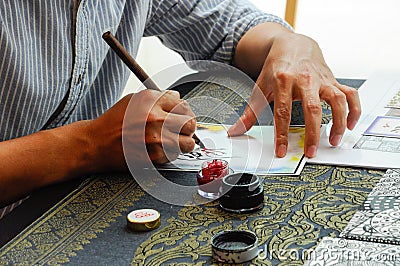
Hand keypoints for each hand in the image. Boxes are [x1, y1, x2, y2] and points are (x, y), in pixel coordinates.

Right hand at [90, 90, 195, 171]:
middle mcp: (155, 118)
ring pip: (188, 142)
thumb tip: (178, 97)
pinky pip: (176, 155)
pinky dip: (172, 153)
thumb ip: (158, 97)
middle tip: (182, 128)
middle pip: (190, 122)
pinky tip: (160, 148)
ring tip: (173, 140)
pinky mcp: (155, 156)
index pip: (183, 104)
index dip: (183, 111)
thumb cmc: (113, 122)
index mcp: (150, 101)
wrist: (96, 143)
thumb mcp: (134, 100)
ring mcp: (156, 138)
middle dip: (188, 126)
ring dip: (183, 142)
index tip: (181, 115)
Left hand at [229, 31, 360, 157]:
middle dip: (312, 132)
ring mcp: (322, 80)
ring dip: (338, 122)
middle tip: (310, 152)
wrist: (292, 44)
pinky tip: (350, 125)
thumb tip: (235, 131)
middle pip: (312, 107)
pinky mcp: (333, 80)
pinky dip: (354, 109)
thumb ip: (250, 112)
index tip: (282, 151)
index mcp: (283, 81)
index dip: (282, 133)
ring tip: (333, 141)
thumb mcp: (260, 87)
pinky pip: (350, 94)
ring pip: (336, 100)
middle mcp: (305, 79)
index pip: (282, 111)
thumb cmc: (276, 67)